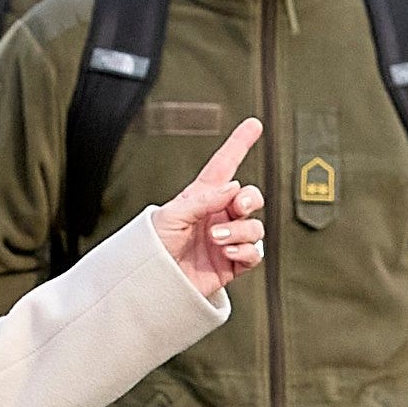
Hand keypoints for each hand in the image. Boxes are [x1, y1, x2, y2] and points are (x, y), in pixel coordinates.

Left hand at [150, 118, 265, 296]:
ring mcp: (228, 239)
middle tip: (237, 205)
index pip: (224, 166)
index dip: (239, 144)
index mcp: (202, 198)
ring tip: (217, 237)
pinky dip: (245, 251)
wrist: (152, 282)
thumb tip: (235, 187)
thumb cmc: (152, 246)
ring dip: (240, 230)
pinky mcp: (233, 263)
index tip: (254, 124)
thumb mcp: (171, 214)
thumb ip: (204, 200)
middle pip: (251, 198)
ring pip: (255, 227)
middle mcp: (218, 216)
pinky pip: (255, 253)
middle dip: (250, 199)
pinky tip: (227, 252)